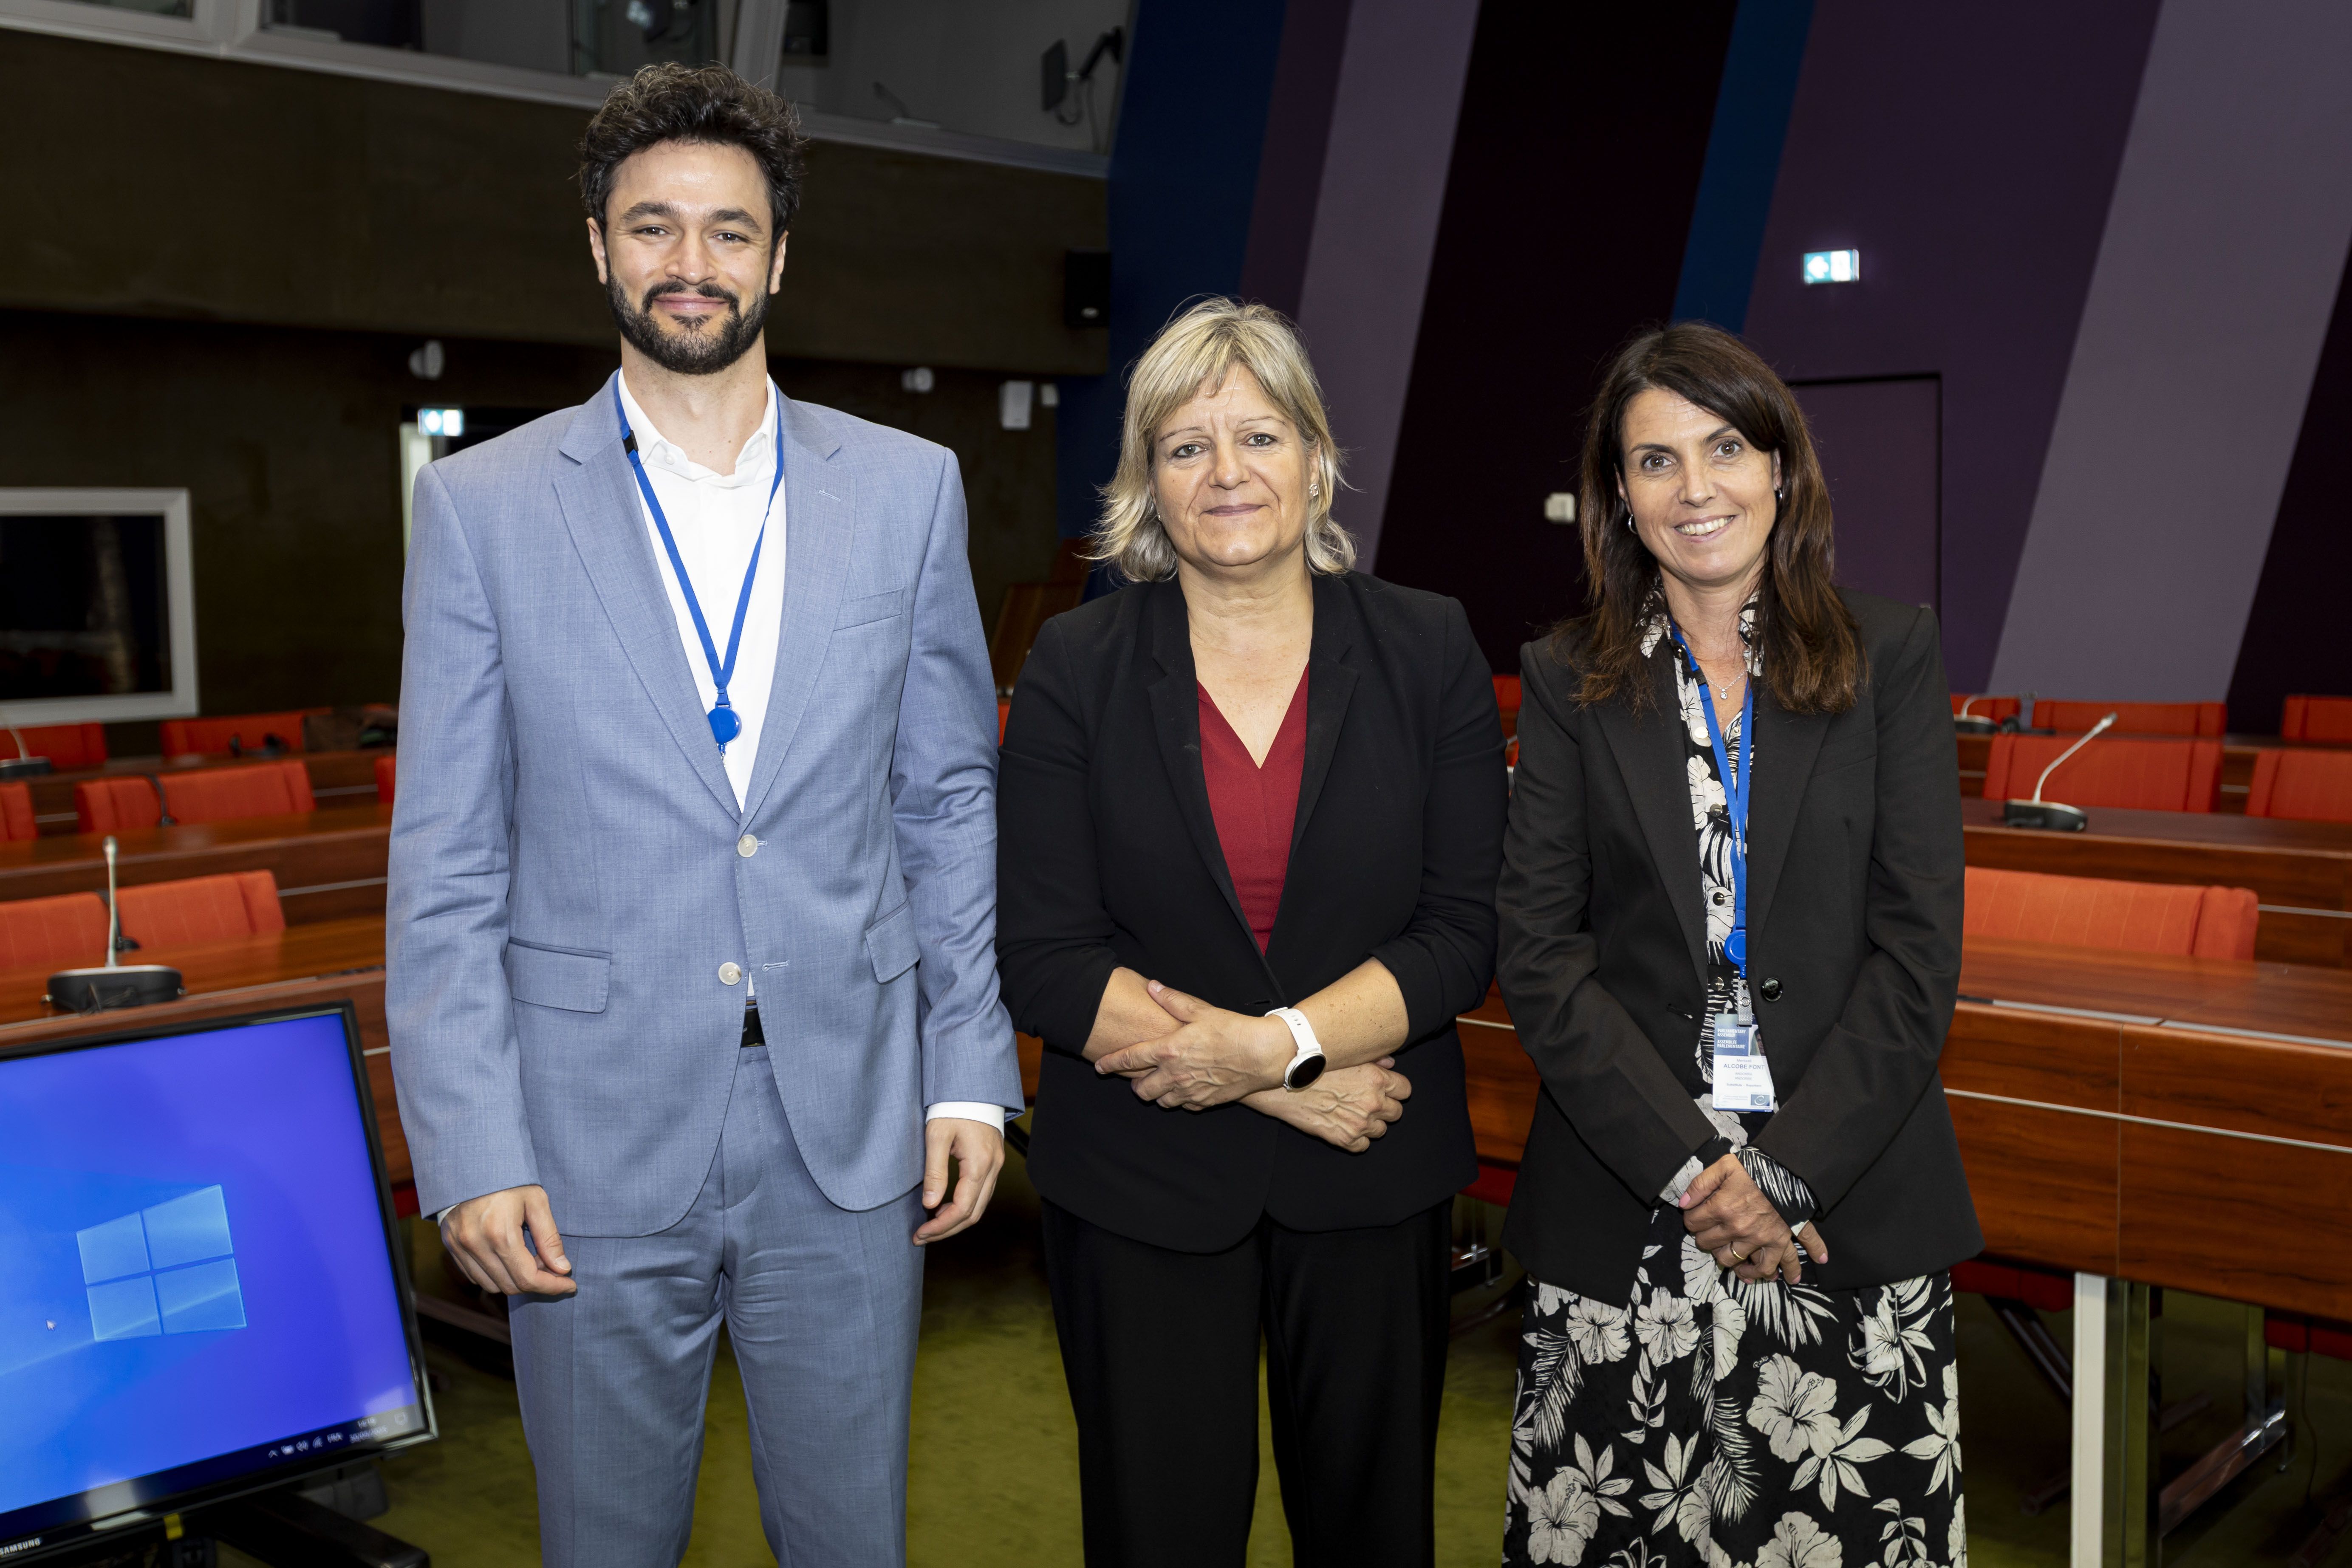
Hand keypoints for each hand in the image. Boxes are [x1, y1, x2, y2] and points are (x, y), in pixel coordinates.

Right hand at [441, 1184, 576, 1296]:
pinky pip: (474, 1276)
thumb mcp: (536, 1201)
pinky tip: (509, 1259)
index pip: (528, 1278)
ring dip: (515, 1281)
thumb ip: (549, 1238)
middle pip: (511, 1286)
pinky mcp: (450, 1246)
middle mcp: (475, 1244)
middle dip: (536, 1283)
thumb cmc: (509, 1180)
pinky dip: (495, 1275)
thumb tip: (562, 1269)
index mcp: (499, 1233)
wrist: (471, 1164)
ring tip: (530, 1260)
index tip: (570, 1285)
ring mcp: (459, 1247)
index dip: (552, 1286)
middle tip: (552, 1268)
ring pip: (491, 1285)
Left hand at [912, 1117, 1003, 1244]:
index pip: (962, 1209)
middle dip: (947, 1230)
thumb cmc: (953, 1106)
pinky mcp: (992, 1162)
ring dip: (955, 1220)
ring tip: (930, 1225)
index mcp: (979, 1163)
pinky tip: (944, 1206)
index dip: (941, 1226)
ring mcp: (996, 1165)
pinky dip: (964, 1207)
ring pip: (979, 1206)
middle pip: (974, 1214)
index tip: (921, 1234)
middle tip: (922, 1237)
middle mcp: (993, 1168)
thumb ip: (934, 1172)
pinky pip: (981, 1194)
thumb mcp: (937, 1135)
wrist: (972, 1086)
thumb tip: (930, 1204)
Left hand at [1091, 980, 1290, 1109]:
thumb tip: (1152, 987)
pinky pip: (1183, 1105)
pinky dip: (1180, 1098)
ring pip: (1160, 1101)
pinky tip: (1186, 1088)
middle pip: (1141, 1089)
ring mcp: (1190, 1091)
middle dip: (1135, 1084)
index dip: (1111, 1063)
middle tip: (1139, 1075)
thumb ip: (1172, 1000)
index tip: (1100, 1067)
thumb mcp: (1200, 1010)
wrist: (1263, 1055)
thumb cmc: (1233, 1030)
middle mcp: (1175, 1074)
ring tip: (1162, 1082)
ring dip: (1157, 1093)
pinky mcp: (1205, 1101)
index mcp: (1169, 1050)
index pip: (1130, 1059)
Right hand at [1246, 1059, 1409, 1151]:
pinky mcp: (1345, 1139)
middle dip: (1384, 1108)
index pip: (1405, 1090)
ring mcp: (1360, 1123)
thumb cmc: (1312, 1066)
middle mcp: (1372, 1102)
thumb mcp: (1346, 1056)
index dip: (1395, 1090)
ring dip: (1370, 1124)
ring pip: (1381, 1131)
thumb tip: (1390, 1063)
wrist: (1284, 1084)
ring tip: (1352, 1114)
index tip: (1386, 1090)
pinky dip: (1356, 1139)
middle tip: (1367, 1103)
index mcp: (1376, 1079)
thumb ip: (1373, 1060)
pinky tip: (1343, 1126)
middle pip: (1397, 1112)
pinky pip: (1363, 1146)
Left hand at [1678, 1155, 1826, 1284]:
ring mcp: (1758, 1238)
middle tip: (1710, 1231)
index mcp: (1721, 1208)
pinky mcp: (1778, 1242)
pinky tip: (1762, 1277)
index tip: (1696, 1215)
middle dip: (1705, 1238)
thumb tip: (1683, 1204)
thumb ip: (1700, 1184)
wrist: (1790, 1170)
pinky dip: (1766, 1274)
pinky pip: (1771, 1265)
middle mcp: (1738, 1228)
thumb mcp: (1723, 1166)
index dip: (1691, 1219)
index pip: (1692, 1224)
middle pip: (1709, 1245)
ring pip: (1733, 1260)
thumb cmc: (1755, 1167)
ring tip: (1727, 1255)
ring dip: (1727, 1259)